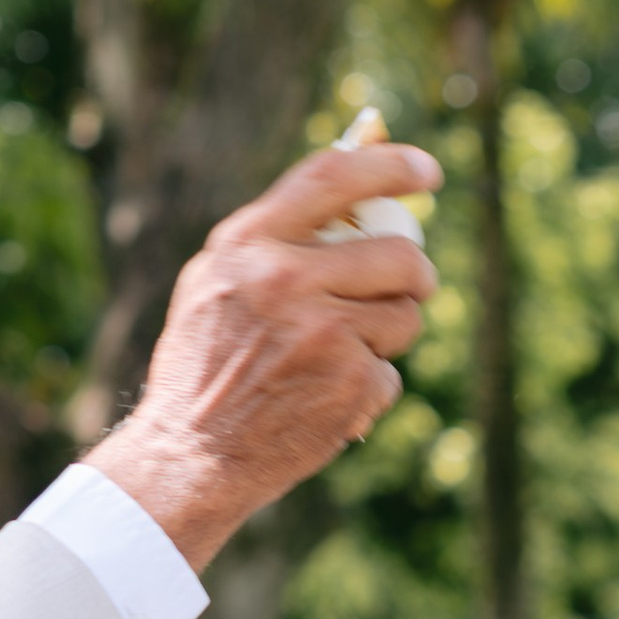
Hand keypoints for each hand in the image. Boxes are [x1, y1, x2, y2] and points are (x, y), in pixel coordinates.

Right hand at [88, 136, 441, 567]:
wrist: (192, 452)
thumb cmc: (205, 363)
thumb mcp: (216, 282)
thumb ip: (273, 240)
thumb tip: (355, 204)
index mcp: (248, 242)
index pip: (334, 178)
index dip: (390, 166)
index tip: (426, 170)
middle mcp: (287, 278)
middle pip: (399, 256)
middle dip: (415, 274)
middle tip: (412, 287)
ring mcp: (324, 333)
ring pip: (405, 316)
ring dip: (389, 336)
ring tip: (342, 356)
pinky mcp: (351, 384)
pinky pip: (391, 373)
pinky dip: (370, 389)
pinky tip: (327, 400)